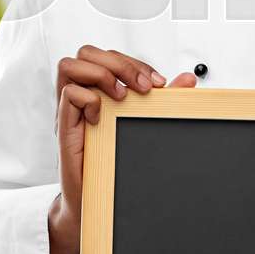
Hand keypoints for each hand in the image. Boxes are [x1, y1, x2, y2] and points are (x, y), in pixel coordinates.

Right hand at [48, 47, 195, 253]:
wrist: (98, 201)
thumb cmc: (116, 162)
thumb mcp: (143, 125)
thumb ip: (164, 102)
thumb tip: (188, 79)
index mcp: (99, 92)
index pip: (108, 55)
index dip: (134, 62)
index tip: (158, 83)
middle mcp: (82, 97)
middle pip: (86, 52)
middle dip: (120, 63)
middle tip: (143, 88)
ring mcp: (71, 111)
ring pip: (69, 64)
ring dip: (102, 74)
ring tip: (122, 98)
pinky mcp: (66, 128)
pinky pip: (68, 94)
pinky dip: (89, 99)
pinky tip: (103, 117)